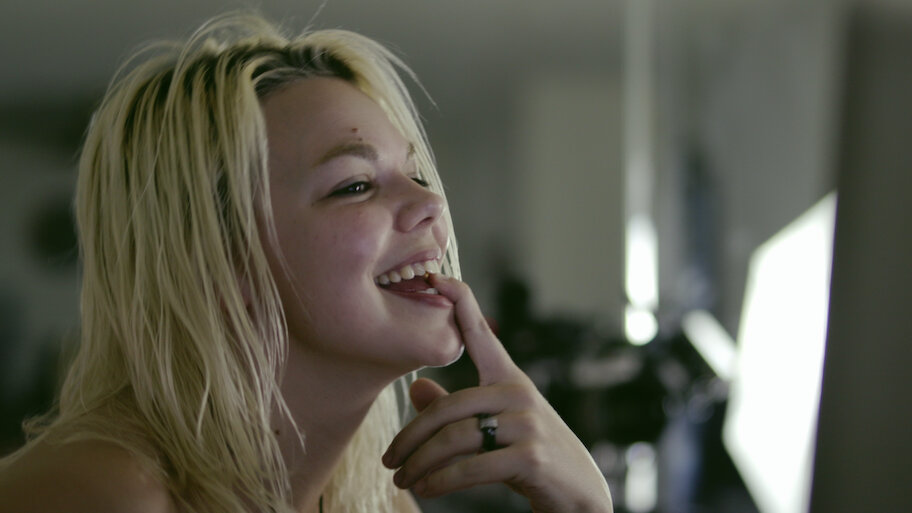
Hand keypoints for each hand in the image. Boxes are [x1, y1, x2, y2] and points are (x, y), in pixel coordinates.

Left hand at [382, 275, 612, 512]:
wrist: (580, 494)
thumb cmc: (532, 457)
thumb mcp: (496, 427)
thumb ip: (456, 409)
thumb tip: (415, 389)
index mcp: (509, 379)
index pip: (481, 334)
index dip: (459, 302)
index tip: (435, 277)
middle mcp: (518, 393)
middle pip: (447, 408)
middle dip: (411, 438)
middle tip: (387, 459)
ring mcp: (527, 424)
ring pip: (453, 439)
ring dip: (420, 464)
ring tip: (402, 479)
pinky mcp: (530, 457)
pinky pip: (470, 467)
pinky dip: (440, 481)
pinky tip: (425, 490)